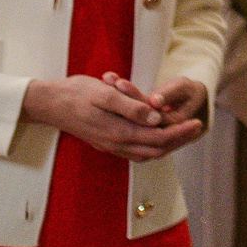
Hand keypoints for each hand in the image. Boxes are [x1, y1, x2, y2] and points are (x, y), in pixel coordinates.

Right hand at [24, 74, 205, 161]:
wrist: (50, 103)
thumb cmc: (77, 94)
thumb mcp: (105, 94)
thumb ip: (131, 107)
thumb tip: (155, 117)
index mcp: (118, 132)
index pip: (158, 138)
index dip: (180, 132)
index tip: (196, 122)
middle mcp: (115, 144)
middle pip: (156, 149)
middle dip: (178, 140)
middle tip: (196, 127)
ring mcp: (109, 145)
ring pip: (146, 152)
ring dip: (166, 144)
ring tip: (182, 132)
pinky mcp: (105, 142)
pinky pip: (134, 150)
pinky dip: (151, 145)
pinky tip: (156, 135)